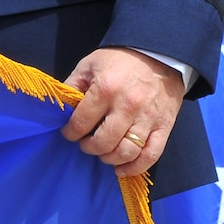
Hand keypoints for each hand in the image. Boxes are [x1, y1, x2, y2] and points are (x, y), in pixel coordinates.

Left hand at [59, 47, 184, 176]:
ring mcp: (148, 118)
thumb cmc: (119, 60)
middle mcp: (127, 106)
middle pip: (104, 142)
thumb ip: (72, 86)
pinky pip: (151, 155)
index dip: (70, 133)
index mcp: (105, 90)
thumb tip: (59, 109)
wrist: (158, 54)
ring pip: (126, 152)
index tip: (69, 133)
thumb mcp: (89, 65)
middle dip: (89, 148)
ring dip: (109, 158)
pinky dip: (135, 168)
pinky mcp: (164, 126)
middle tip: (85, 143)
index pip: (81, 123)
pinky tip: (121, 169)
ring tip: (102, 153)